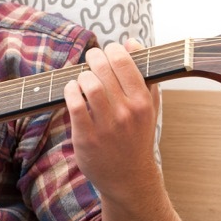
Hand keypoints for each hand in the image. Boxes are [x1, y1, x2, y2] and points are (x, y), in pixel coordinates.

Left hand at [62, 39, 161, 201]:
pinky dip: (70, 90)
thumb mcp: (150, 108)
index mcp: (143, 102)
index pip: (126, 63)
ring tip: (83, 77)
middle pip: (104, 70)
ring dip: (82, 75)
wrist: (129, 177)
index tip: (108, 50)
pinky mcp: (86, 136)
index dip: (113, 50)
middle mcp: (126, 112)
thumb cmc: (138, 137)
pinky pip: (74, 104)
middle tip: (91, 57)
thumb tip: (132, 42)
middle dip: (94, 57)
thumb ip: (144, 75)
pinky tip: (72, 89)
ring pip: (89, 85)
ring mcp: (106, 125)